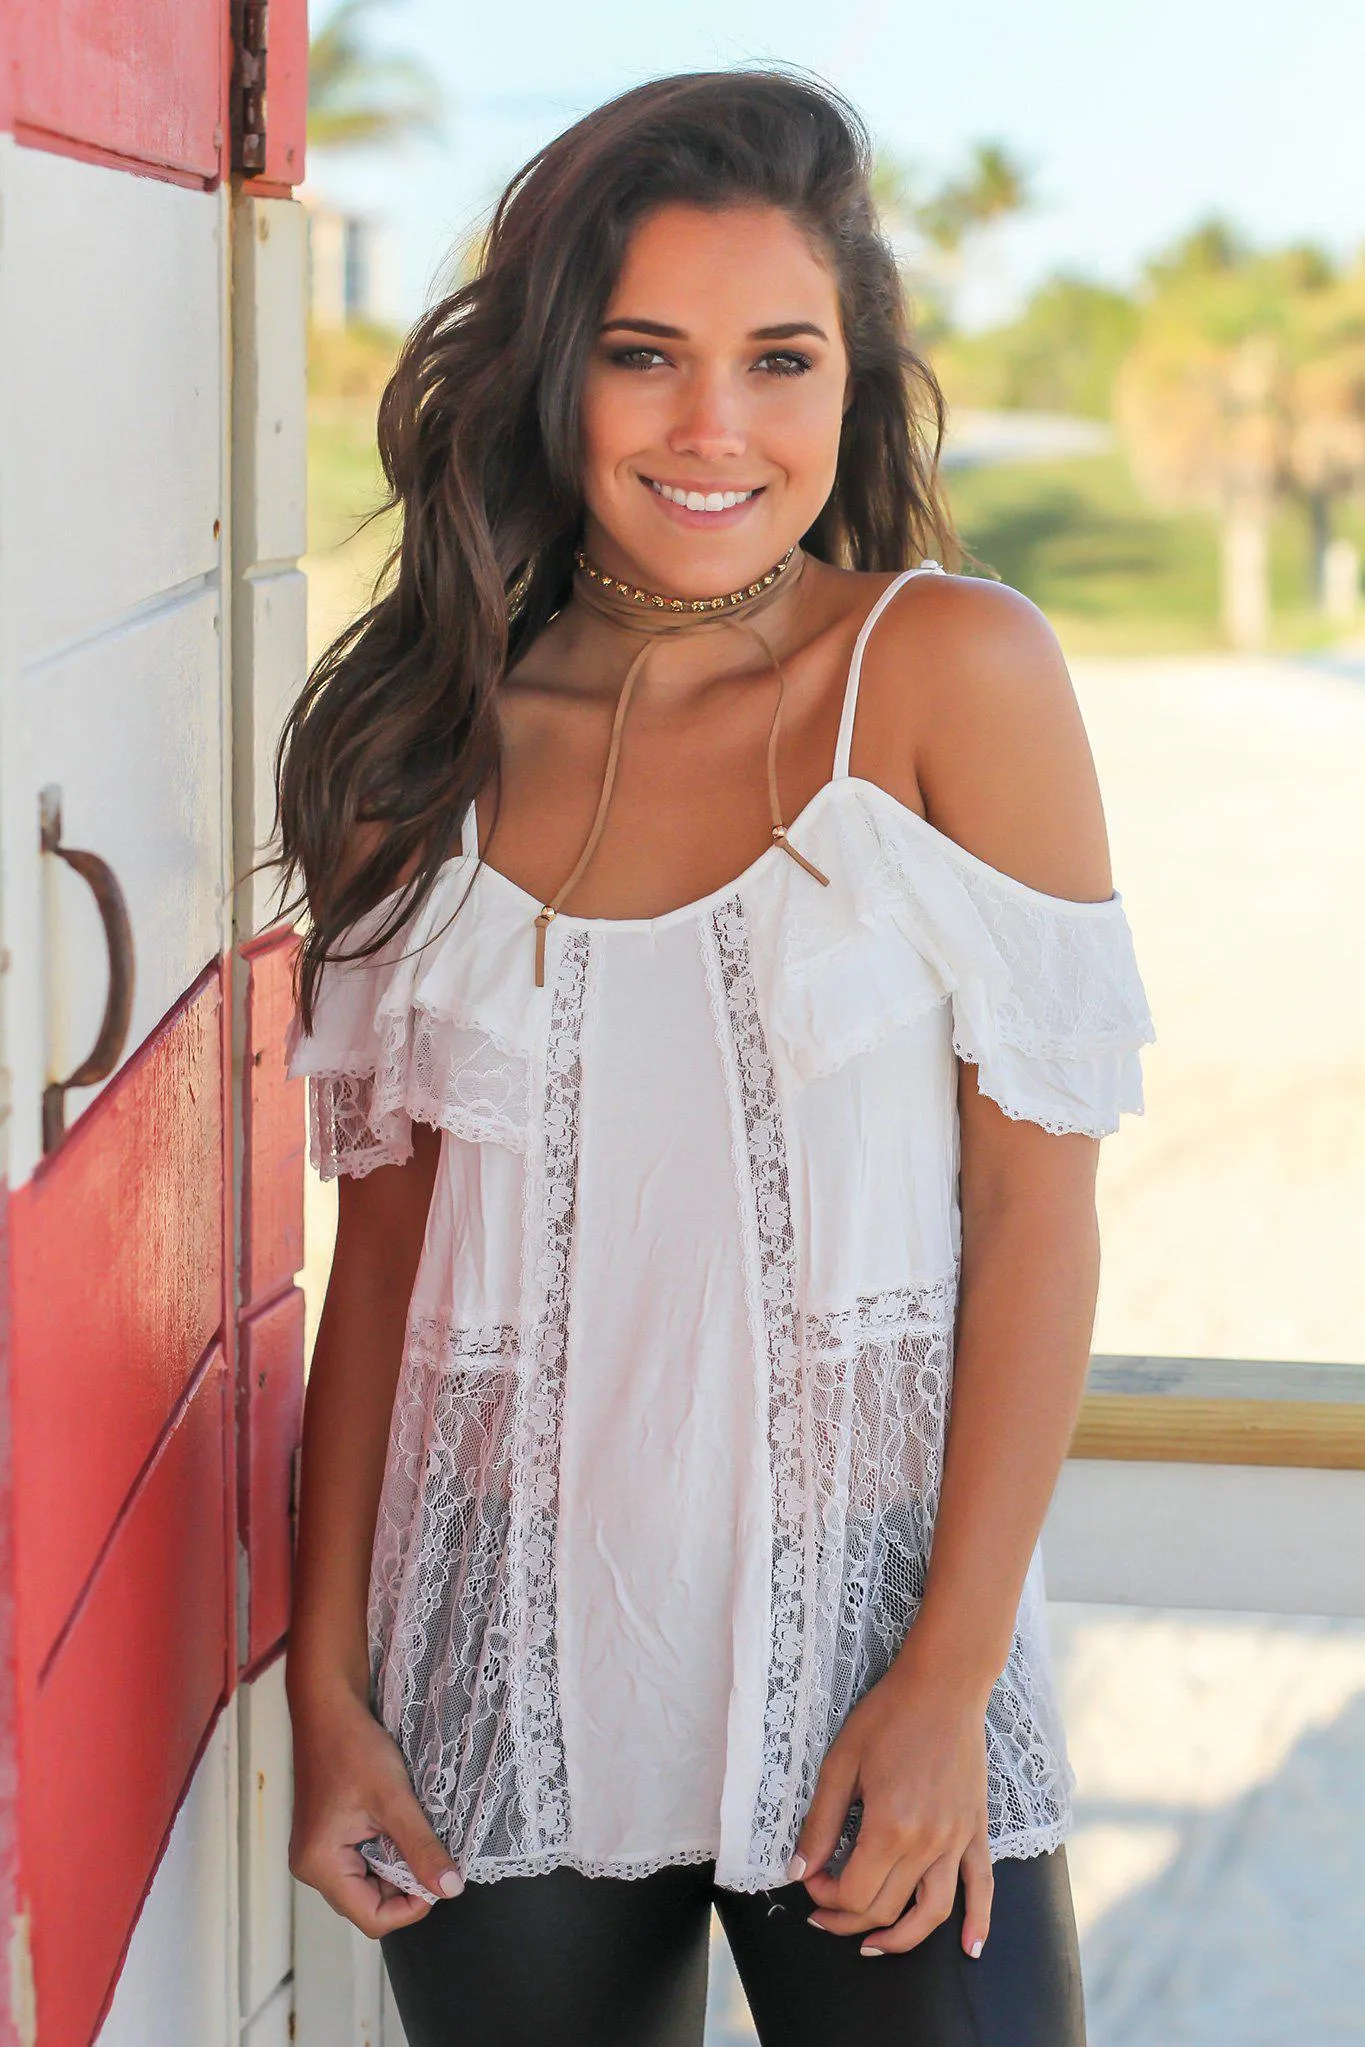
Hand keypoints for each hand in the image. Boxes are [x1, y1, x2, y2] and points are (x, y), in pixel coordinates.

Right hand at [288, 1674, 463, 1937]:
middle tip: (429, 1850)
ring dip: (397, 1865)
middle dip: (405, 1884)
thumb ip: (421, 1847)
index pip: (371, 1917)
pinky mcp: (328, 1838)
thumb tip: (450, 1889)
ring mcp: (319, 1853)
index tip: (439, 1877)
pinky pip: (363, 1862)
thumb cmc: (353, 1747)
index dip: (411, 1906)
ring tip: (412, 1830)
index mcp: (320, 1865)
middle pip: (369, 1903)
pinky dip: (387, 1851)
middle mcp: (313, 1867)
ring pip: (369, 1883)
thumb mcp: (394, 1799)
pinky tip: (398, 1824)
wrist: (329, 1708)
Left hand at [790, 1650, 993, 1958]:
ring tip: (872, 1945)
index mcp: (890, 1827)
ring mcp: (957, 1840)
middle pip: (886, 1907)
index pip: (854, 1892)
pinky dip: (980, 1923)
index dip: (825, 1897)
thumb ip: (821, 1822)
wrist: (944, 1685)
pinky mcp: (976, 1830)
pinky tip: (972, 1949)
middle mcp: (928, 1843)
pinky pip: (983, 1885)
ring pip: (932, 1912)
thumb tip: (799, 1871)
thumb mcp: (841, 1762)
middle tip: (823, 1909)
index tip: (810, 1879)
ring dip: (901, 1938)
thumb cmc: (888, 1715)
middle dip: (848, 1919)